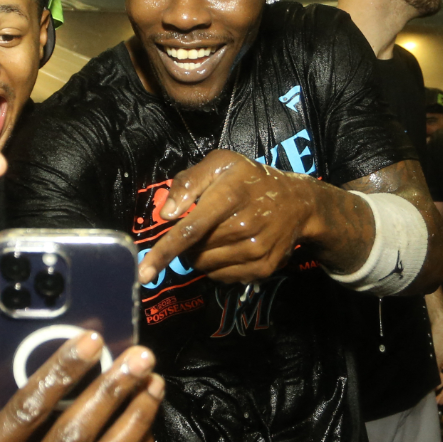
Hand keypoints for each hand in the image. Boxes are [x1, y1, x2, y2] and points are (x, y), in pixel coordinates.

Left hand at [138, 150, 322, 285]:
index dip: (164, 252)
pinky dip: (216, 266)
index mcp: (229, 197)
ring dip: (200, 255)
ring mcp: (255, 250)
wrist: (298, 202)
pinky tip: (229, 247)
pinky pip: (221, 277)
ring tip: (217, 235)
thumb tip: (166, 213)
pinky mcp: (262, 269)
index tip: (144, 272)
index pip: (190, 230)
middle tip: (200, 227)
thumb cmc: (249, 179)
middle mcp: (244, 226)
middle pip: (194, 251)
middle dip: (185, 244)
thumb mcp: (220, 164)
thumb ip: (188, 182)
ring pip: (204, 266)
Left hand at [428, 289, 442, 404]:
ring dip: (435, 384)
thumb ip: (434, 372)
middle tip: (431, 400)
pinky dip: (432, 375)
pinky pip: (437, 369)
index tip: (440, 403)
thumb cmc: (438, 339)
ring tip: (426, 392)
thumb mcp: (435, 358)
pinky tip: (424, 379)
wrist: (437, 322)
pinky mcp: (440, 356)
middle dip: (441, 391)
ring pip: (442, 376)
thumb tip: (431, 385)